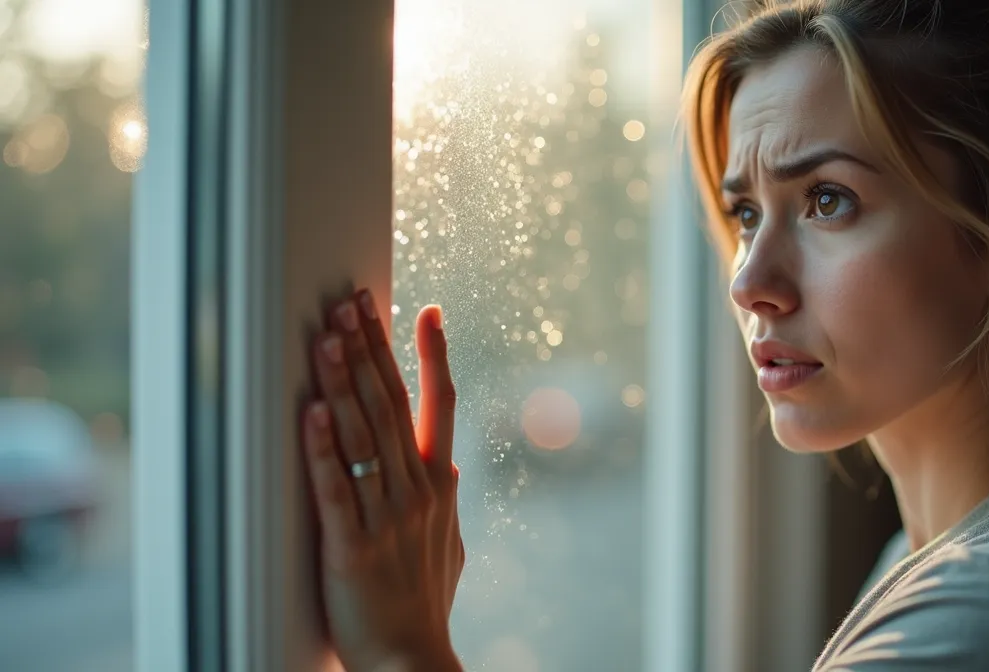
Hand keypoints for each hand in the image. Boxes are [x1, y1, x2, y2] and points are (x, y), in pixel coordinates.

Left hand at [302, 289, 464, 671]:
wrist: (413, 659)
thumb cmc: (427, 603)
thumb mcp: (451, 544)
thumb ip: (447, 499)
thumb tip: (451, 464)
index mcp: (441, 485)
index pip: (439, 405)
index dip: (431, 355)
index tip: (424, 311)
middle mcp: (419, 491)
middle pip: (393, 405)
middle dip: (371, 348)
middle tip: (352, 301)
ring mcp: (387, 517)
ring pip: (363, 436)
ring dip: (344, 382)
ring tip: (328, 336)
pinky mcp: (352, 547)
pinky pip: (335, 488)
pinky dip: (322, 449)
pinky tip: (311, 413)